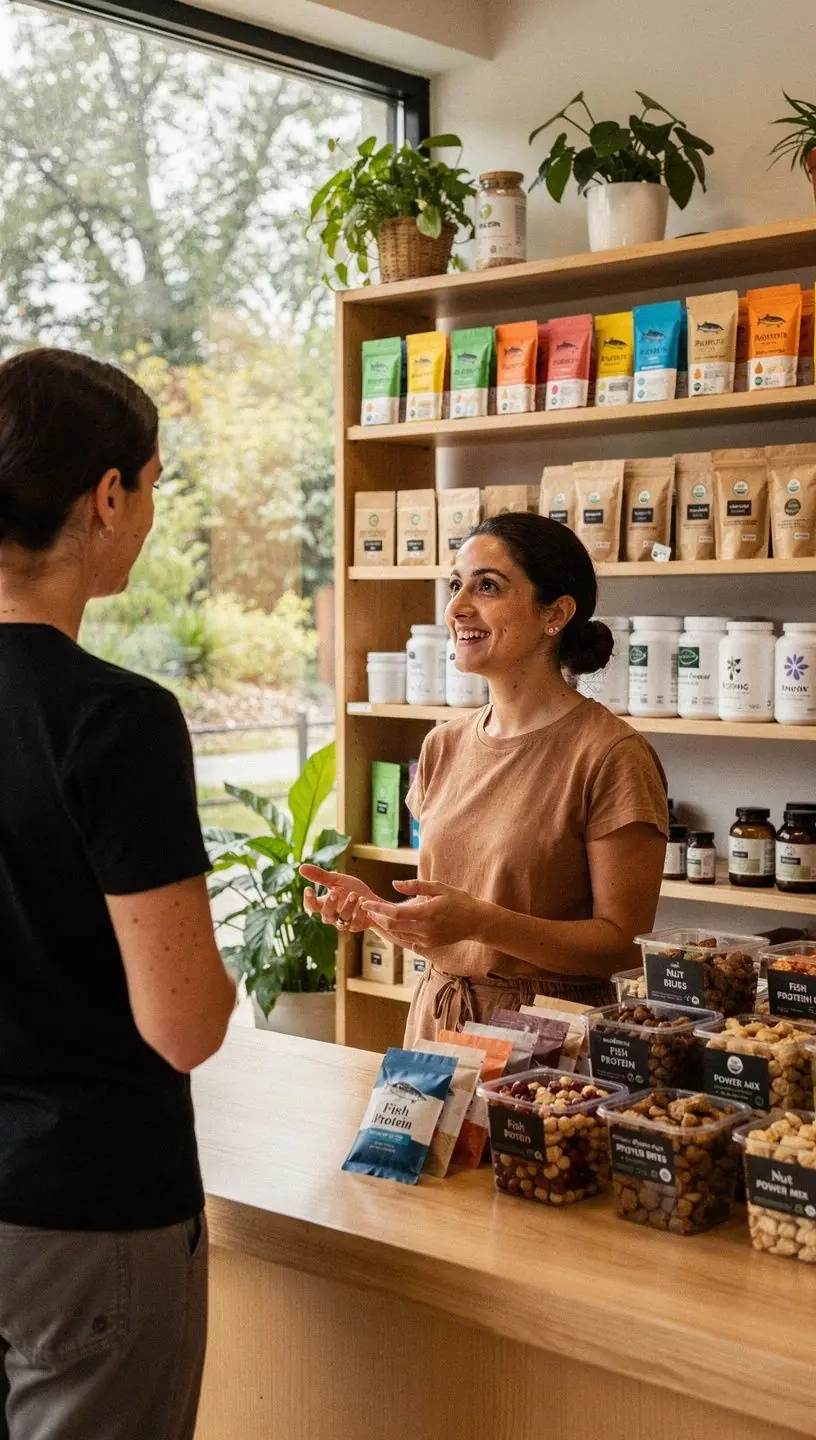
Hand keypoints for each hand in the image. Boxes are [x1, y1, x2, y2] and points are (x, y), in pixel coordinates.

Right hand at [300, 865, 379, 933]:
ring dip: (348, 906)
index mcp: (324, 904)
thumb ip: (320, 876)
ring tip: (354, 894)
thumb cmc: (351, 889)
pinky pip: (356, 922)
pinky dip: (359, 912)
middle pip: (326, 914)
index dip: (309, 899)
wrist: (372, 901)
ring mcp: (344, 923)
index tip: (309, 889)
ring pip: (342, 919)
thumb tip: (301, 868)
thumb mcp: (336, 880)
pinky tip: (363, 902)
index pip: (312, 906)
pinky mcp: (356, 926)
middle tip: (334, 892)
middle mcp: (332, 916)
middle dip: (330, 904)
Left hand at [360, 879, 488, 952]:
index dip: (378, 909)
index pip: (396, 913)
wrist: (476, 922)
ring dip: (384, 925)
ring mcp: (426, 940)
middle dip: (377, 916)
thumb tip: (394, 884)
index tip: (366, 903)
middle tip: (367, 908)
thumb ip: (416, 886)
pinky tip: (390, 923)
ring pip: (397, 934)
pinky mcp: (428, 945)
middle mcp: (425, 929)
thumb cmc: (458, 901)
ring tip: (375, 914)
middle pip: (393, 926)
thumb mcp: (439, 887)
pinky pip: (406, 939)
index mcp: (427, 913)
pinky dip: (395, 931)